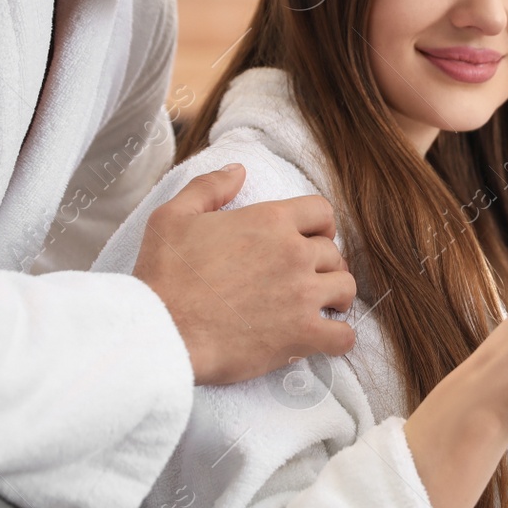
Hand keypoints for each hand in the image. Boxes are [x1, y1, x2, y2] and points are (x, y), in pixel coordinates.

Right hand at [133, 164, 357, 385]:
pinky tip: (326, 338)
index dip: (318, 225)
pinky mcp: (302, 334)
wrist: (162, 331)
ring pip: (346, 287)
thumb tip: (238, 170)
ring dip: (336, 295)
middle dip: (322, 264)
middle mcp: (294, 253)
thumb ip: (210, 187)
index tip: (310, 239)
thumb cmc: (164, 275)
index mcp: (270, 220)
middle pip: (333, 252)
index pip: (321, 211)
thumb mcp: (175, 216)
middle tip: (305, 278)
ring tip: (321, 305)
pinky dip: (340, 338)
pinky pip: (344, 336)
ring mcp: (302, 295)